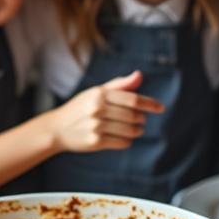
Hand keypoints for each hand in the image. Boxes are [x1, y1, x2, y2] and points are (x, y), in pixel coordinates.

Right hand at [47, 70, 164, 152]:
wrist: (57, 128)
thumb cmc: (81, 108)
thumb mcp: (97, 92)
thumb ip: (119, 84)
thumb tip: (139, 75)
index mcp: (100, 94)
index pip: (132, 99)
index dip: (149, 104)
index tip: (161, 108)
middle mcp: (98, 109)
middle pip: (133, 115)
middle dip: (141, 118)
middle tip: (141, 119)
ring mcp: (96, 126)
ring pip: (130, 130)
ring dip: (137, 130)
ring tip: (136, 129)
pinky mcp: (95, 142)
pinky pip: (122, 142)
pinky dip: (127, 141)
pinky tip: (124, 137)